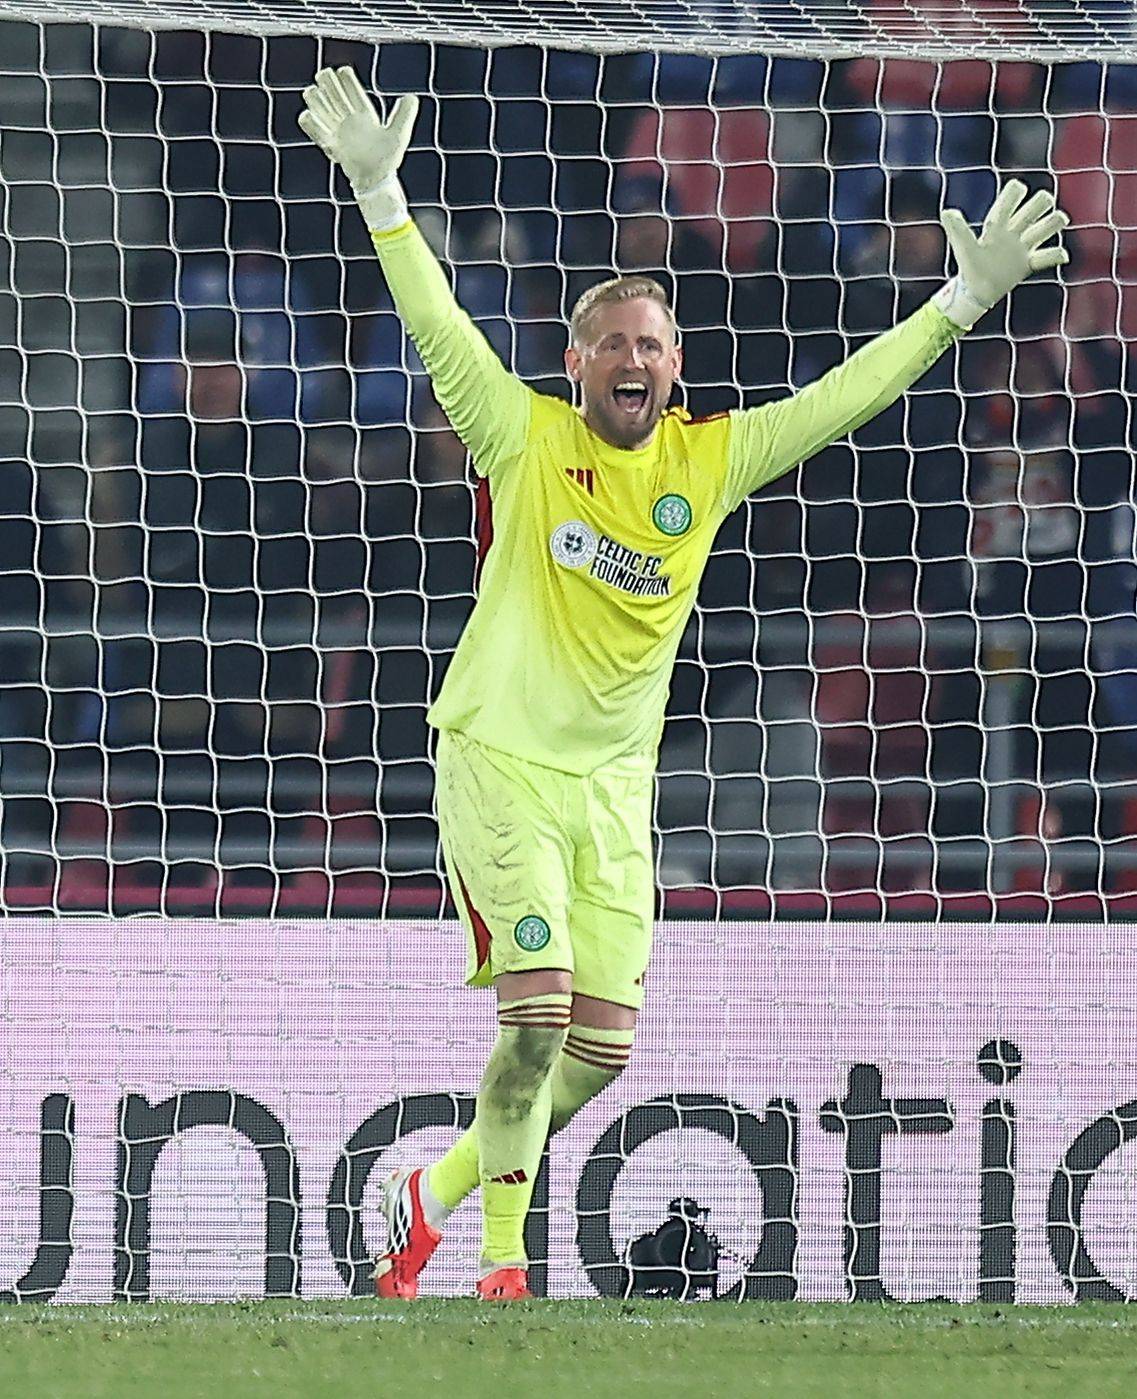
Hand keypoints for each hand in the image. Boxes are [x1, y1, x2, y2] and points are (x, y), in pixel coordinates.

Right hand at [299, 67, 417, 231]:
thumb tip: (411, 97)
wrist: (376, 181)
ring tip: (312, 92)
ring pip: (322, 109)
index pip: (353, 91)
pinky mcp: (331, 145)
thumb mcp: (399, 135)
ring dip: (316, 99)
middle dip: (328, 83)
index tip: (343, 71)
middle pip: (335, 95)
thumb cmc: (388, 159)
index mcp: (365, 115)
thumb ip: (404, 115)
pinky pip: (315, 131)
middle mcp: (350, 121)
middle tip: (323, 75)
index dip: (346, 79)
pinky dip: (309, 123)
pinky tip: (308, 115)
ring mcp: (339, 132)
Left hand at [935, 179, 1069, 328]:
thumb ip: (957, 229)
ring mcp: (1023, 246)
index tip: (1016, 195)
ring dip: (1055, 221)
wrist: (974, 292)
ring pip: (1049, 224)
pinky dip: (1058, 255)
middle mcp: (1014, 230)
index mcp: (998, 223)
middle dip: (1042, 202)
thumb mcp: (963, 246)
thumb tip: (947, 212)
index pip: (1012, 195)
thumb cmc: (968, 266)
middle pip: (1038, 203)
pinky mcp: (1029, 263)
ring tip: (1054, 225)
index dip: (1017, 190)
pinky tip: (1061, 256)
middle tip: (1034, 217)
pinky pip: (1049, 256)